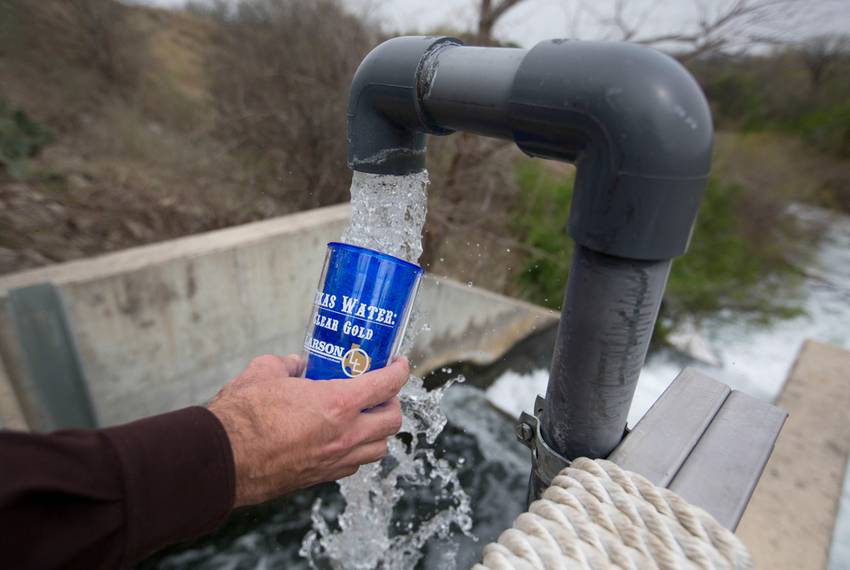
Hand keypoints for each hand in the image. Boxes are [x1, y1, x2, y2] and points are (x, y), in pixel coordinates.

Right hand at [208, 354, 408, 506]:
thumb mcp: (265, 371)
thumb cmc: (241, 416)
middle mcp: (345, 435)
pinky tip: (341, 437)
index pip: (387, 385)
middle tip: (379, 391)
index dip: (400, 370)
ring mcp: (335, 460)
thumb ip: (287, 364)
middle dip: (392, 403)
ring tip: (363, 416)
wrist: (222, 460)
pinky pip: (354, 465)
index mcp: (337, 403)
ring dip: (378, 430)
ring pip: (379, 448)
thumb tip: (296, 364)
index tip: (399, 363)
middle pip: (393, 421)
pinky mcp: (321, 477)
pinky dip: (357, 450)